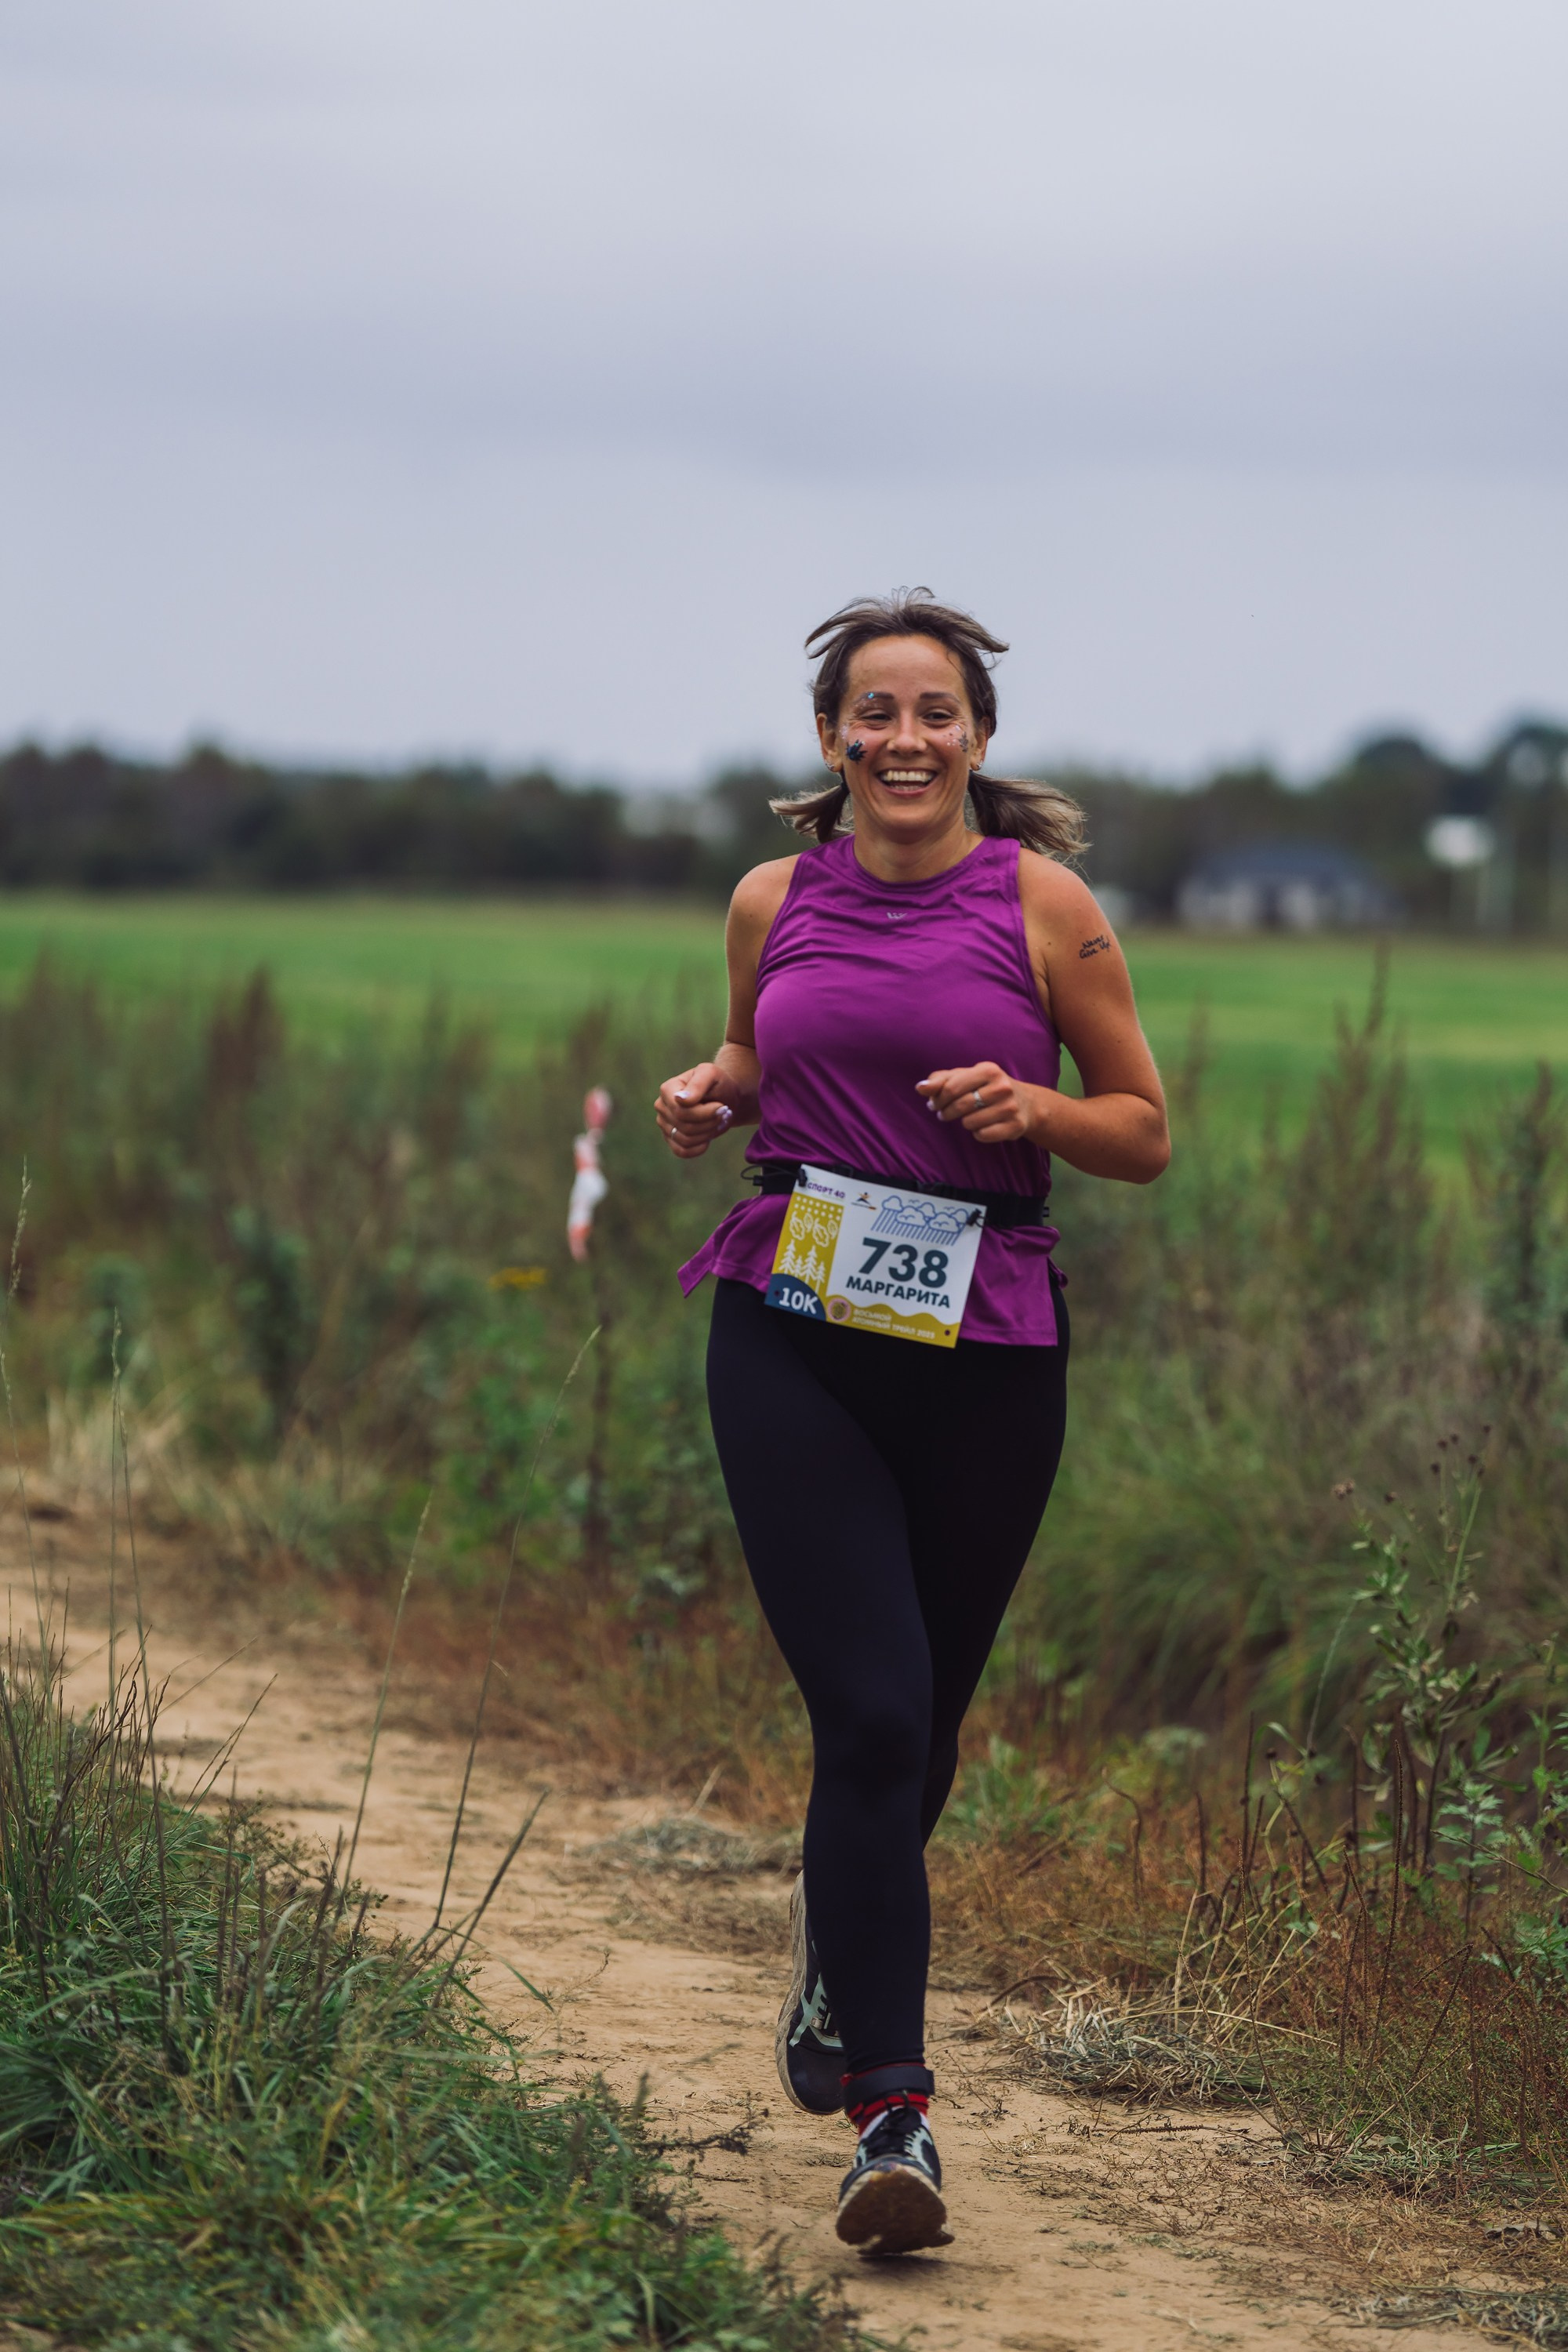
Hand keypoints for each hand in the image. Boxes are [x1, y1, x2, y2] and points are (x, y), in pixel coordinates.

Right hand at [654, 1063, 735, 1158]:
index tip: (722, 1106)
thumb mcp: (712, 1075)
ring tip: (718, 1121)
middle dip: (710, 1122)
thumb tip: (679, 1099)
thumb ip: (697, 1084)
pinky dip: (699, 1147)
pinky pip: (682, 1151)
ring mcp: (664, 1124)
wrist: (725, 1097)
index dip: (705, 1113)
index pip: (681, 1111)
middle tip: (724, 1113)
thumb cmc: (718, 1083)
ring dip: (708, 1133)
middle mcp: (661, 1107)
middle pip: (685, 1126)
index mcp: (667, 1089)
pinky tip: (709, 1137)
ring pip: (685, 1140)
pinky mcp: (671, 1139)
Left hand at [917, 1061, 1043, 1145]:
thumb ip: (940, 1080)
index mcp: (988, 1070)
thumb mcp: (965, 1077)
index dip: (937, 1099)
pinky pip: (982, 1135)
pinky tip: (983, 1125)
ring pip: (969, 1123)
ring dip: (964, 1122)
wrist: (1026, 1103)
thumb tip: (920, 1088)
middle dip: (945, 1113)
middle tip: (943, 1114)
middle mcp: (1002, 1086)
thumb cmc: (986, 1087)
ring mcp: (1010, 1107)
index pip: (950, 1088)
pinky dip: (978, 1133)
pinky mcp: (1015, 1126)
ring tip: (968, 1117)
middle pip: (959, 1106)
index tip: (933, 1104)